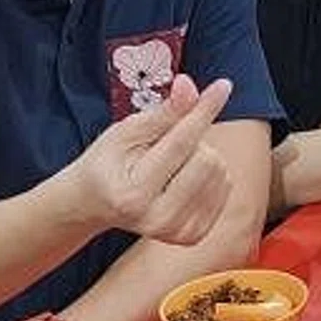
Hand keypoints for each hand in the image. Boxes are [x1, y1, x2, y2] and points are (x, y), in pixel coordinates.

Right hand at [66, 74, 235, 244]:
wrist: (95, 204)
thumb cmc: (109, 162)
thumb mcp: (126, 131)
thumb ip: (163, 112)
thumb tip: (189, 85)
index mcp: (133, 194)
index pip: (180, 143)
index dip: (203, 110)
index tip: (223, 85)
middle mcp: (156, 219)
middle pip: (207, 158)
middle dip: (193, 140)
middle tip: (165, 147)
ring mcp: (176, 232)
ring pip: (220, 171)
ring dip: (202, 156)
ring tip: (170, 165)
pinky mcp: (193, 235)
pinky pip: (225, 187)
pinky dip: (209, 175)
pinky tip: (182, 179)